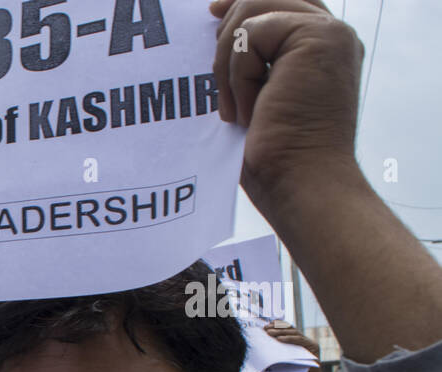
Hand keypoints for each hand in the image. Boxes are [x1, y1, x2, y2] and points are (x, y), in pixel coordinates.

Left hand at [211, 0, 362, 196]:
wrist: (298, 183)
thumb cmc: (273, 157)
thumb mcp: (254, 98)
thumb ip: (249, 59)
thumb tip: (217, 22)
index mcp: (320, 47)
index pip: (279, 2)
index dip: (242, 1)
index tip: (212, 10)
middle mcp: (331, 34)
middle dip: (227, 31)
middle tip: (218, 82)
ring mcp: (329, 32)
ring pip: (252, 10)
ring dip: (228, 62)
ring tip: (235, 108)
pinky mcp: (318, 37)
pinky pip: (252, 32)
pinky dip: (238, 75)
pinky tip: (248, 112)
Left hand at [265, 319, 323, 371]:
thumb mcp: (280, 362)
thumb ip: (276, 353)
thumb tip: (261, 346)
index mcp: (296, 343)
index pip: (287, 330)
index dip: (277, 326)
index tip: (265, 326)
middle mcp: (304, 341)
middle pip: (290, 329)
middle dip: (277, 327)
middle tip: (265, 328)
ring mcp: (310, 343)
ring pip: (294, 333)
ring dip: (281, 332)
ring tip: (269, 333)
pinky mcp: (313, 348)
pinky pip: (300, 340)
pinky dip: (289, 339)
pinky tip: (279, 339)